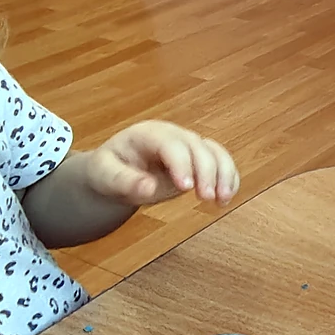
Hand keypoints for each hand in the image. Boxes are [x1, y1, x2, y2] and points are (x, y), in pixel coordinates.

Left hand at [85, 121, 239, 206]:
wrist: (116, 172)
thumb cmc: (108, 171)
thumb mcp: (105, 176)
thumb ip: (125, 181)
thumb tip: (148, 189)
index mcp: (149, 134)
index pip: (172, 145)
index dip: (182, 164)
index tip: (186, 188)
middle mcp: (174, 136)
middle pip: (199, 148)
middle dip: (207, 173)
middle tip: (206, 198)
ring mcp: (190, 147)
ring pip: (216, 153)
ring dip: (224, 175)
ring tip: (223, 200)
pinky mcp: (200, 160)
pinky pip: (222, 163)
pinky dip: (229, 178)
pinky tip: (226, 198)